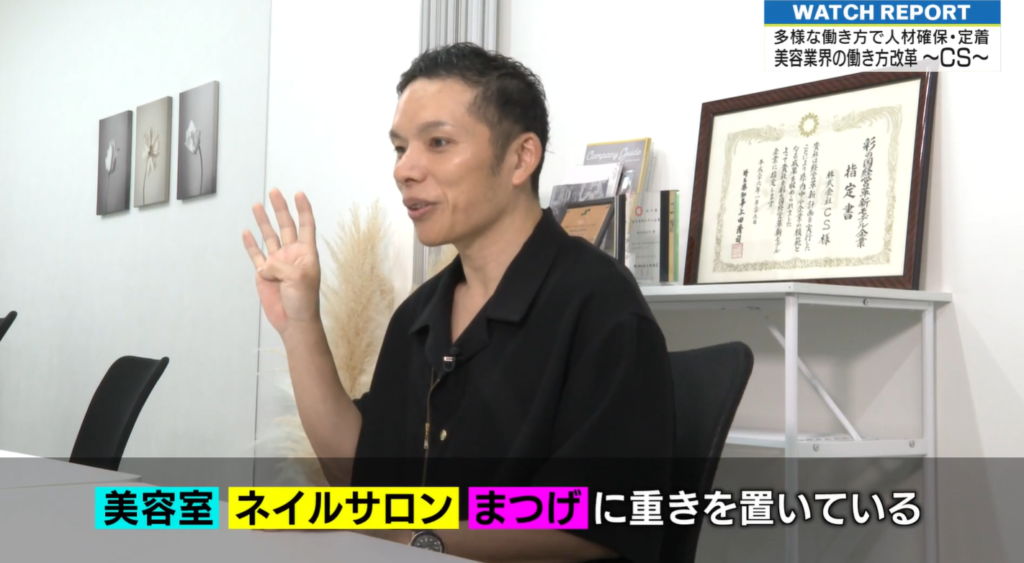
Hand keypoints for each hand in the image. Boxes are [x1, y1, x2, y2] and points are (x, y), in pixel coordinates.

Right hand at [242, 188, 321, 337]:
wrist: (293, 321)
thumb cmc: (304, 301)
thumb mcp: (297, 279)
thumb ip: (280, 266)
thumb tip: (264, 266)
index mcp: (306, 253)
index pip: (306, 225)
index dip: (303, 209)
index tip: (298, 194)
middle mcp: (291, 255)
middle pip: (286, 226)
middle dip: (280, 209)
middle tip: (274, 192)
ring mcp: (277, 263)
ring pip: (269, 237)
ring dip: (264, 222)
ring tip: (257, 205)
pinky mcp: (265, 274)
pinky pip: (256, 255)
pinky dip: (251, 244)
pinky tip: (247, 232)